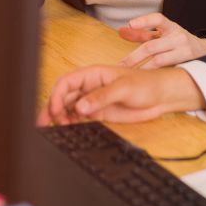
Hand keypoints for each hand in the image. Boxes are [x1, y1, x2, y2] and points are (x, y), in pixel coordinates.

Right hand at [38, 64, 204, 125]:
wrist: (161, 96)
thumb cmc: (146, 84)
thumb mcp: (124, 88)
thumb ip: (102, 96)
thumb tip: (80, 106)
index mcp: (93, 74)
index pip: (67, 82)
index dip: (57, 94)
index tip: (55, 109)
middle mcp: (89, 87)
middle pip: (63, 97)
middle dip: (52, 108)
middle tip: (44, 123)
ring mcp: (93, 101)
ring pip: (68, 109)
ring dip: (59, 118)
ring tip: (55, 129)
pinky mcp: (98, 113)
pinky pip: (79, 118)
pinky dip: (70, 124)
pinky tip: (66, 130)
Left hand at [118, 13, 205, 68]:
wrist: (205, 51)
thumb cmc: (177, 42)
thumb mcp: (163, 35)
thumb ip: (142, 33)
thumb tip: (121, 31)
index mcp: (171, 27)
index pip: (158, 19)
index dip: (144, 21)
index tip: (131, 24)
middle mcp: (178, 37)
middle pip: (152, 46)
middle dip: (134, 57)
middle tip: (120, 66)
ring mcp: (185, 51)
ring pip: (159, 61)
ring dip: (143, 69)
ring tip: (130, 75)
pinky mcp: (189, 65)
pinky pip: (168, 71)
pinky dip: (156, 76)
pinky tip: (146, 81)